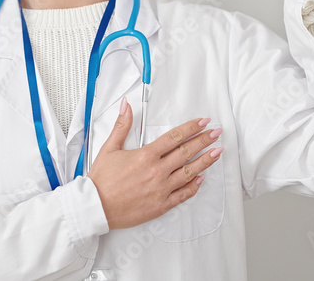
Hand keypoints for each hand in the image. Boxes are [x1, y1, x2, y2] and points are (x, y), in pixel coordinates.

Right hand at [87, 98, 222, 229]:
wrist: (96, 207)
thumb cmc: (101, 180)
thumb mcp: (109, 148)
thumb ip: (121, 125)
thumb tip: (127, 105)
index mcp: (145, 156)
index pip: (174, 137)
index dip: (191, 128)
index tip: (203, 122)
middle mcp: (156, 171)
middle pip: (186, 152)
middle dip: (204, 140)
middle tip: (217, 133)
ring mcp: (161, 189)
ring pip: (189, 172)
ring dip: (205, 161)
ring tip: (217, 152)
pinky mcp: (161, 205)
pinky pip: (183, 195)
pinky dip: (194, 186)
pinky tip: (201, 179)